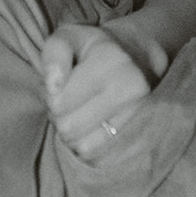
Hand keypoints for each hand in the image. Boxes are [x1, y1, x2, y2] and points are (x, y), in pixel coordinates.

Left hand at [40, 19, 167, 161]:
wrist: (139, 59)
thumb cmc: (93, 50)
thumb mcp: (68, 37)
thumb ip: (53, 55)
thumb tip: (53, 87)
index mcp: (112, 60)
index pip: (58, 102)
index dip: (50, 99)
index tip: (58, 89)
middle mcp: (133, 87)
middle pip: (69, 127)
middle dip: (60, 119)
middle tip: (67, 106)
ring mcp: (143, 115)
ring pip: (85, 147)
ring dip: (74, 138)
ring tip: (78, 118)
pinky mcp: (145, 137)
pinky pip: (102, 159)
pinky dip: (90, 149)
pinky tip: (92, 131)